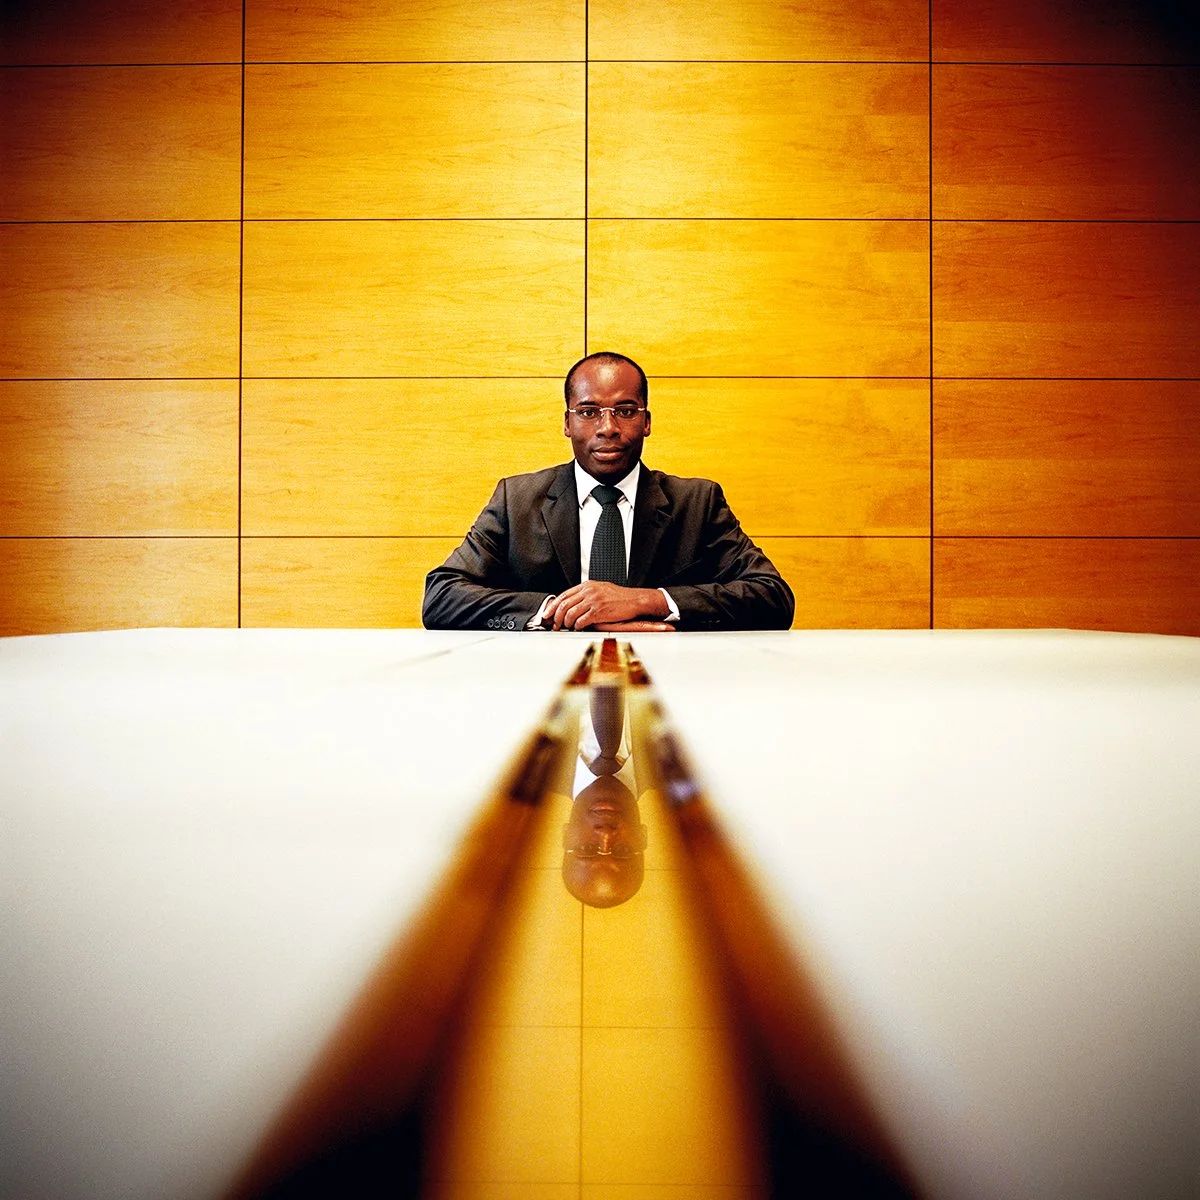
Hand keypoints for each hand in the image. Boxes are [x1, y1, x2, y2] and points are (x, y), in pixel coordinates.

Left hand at [546, 582, 668, 629]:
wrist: (635, 600)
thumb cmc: (620, 597)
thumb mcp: (600, 589)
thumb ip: (586, 594)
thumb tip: (572, 604)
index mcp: (587, 585)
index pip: (563, 595)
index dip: (553, 606)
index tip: (548, 614)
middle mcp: (589, 591)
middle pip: (564, 605)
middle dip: (556, 617)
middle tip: (555, 624)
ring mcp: (594, 601)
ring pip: (570, 613)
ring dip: (566, 623)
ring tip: (568, 626)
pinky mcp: (599, 611)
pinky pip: (582, 620)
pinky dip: (577, 626)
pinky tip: (579, 627)